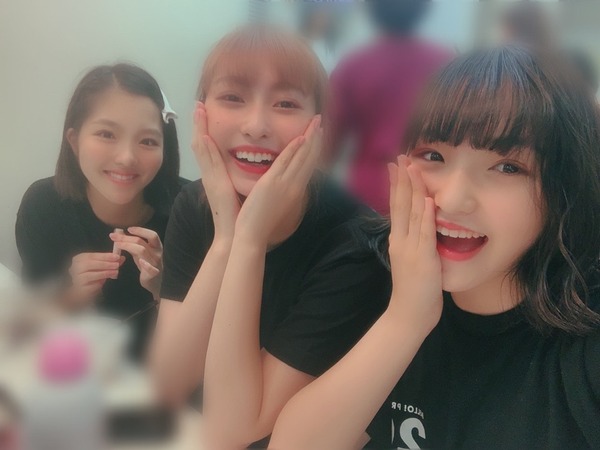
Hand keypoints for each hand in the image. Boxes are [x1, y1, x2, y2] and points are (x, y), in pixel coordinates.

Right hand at [68, 252, 124, 302]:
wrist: (84, 290)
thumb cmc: (93, 276)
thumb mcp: (102, 267)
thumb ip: (111, 262)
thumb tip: (122, 258)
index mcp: (79, 259)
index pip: (91, 256)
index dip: (105, 256)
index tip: (116, 257)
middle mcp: (74, 268)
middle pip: (89, 264)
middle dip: (105, 264)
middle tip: (116, 265)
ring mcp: (75, 279)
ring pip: (89, 275)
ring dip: (104, 273)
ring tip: (115, 272)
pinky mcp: (78, 289)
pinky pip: (89, 285)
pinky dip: (98, 283)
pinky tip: (106, 280)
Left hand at [110, 227, 162, 298]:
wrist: (154, 281)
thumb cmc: (146, 264)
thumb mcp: (140, 253)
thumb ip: (133, 244)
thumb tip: (120, 234)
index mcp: (156, 246)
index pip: (152, 235)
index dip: (141, 230)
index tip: (128, 229)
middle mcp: (157, 253)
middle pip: (142, 242)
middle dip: (126, 238)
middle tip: (114, 236)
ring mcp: (156, 263)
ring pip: (142, 251)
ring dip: (128, 246)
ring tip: (117, 245)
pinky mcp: (153, 273)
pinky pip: (151, 268)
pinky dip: (146, 264)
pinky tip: (140, 261)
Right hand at [192, 101, 240, 242]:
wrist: (233, 234)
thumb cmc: (238, 215)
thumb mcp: (235, 191)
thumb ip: (235, 178)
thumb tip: (241, 168)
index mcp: (216, 176)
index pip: (208, 148)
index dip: (204, 130)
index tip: (204, 112)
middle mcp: (210, 175)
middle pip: (200, 144)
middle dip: (198, 124)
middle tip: (198, 104)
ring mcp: (211, 179)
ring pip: (202, 150)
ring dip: (199, 129)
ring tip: (198, 110)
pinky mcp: (215, 186)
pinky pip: (209, 164)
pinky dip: (205, 149)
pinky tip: (204, 136)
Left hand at [235, 115, 321, 246]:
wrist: (253, 236)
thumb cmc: (261, 223)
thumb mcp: (275, 204)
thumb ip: (280, 192)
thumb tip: (282, 185)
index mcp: (294, 191)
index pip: (307, 165)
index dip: (313, 148)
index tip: (317, 134)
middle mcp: (294, 186)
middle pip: (309, 158)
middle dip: (316, 138)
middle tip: (320, 121)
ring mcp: (285, 185)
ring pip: (301, 158)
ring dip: (310, 139)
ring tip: (316, 123)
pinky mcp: (272, 184)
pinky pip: (285, 163)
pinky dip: (294, 150)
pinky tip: (301, 138)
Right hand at [387, 155, 442, 334]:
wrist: (408, 314)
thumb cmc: (413, 290)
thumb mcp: (410, 260)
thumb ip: (413, 242)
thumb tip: (420, 225)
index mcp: (398, 240)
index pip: (396, 207)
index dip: (397, 185)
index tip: (397, 166)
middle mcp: (401, 240)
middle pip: (401, 204)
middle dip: (402, 179)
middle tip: (400, 157)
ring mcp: (411, 249)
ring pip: (412, 213)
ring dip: (413, 189)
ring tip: (412, 167)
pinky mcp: (424, 258)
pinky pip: (426, 232)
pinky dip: (427, 214)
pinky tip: (428, 198)